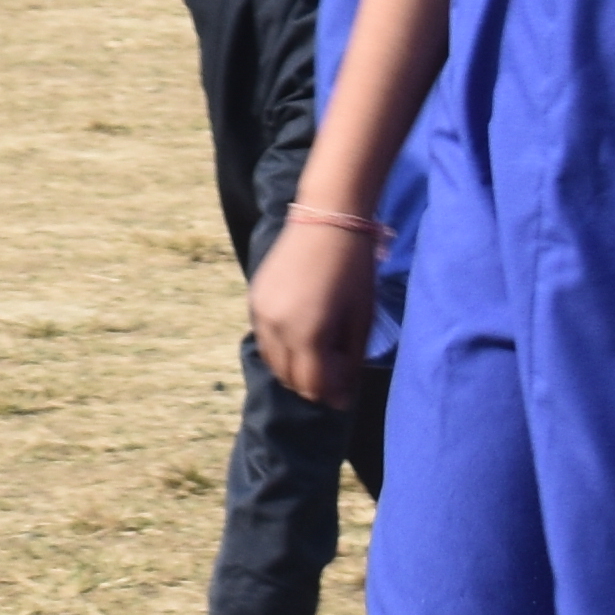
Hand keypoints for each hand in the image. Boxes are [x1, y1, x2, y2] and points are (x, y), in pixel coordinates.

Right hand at [248, 211, 377, 407]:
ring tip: (319, 355)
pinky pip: (264, 338)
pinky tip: (301, 335)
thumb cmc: (353, 269)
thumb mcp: (360, 319)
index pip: (313, 386)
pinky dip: (280, 347)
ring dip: (295, 367)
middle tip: (335, 374)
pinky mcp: (254, 299)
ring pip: (273, 361)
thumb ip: (349, 361)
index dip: (332, 396)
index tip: (346, 394)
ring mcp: (260, 313)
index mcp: (309, 334)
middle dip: (314, 384)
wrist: (327, 219)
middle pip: (291, 379)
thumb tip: (342, 396)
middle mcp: (278, 328)